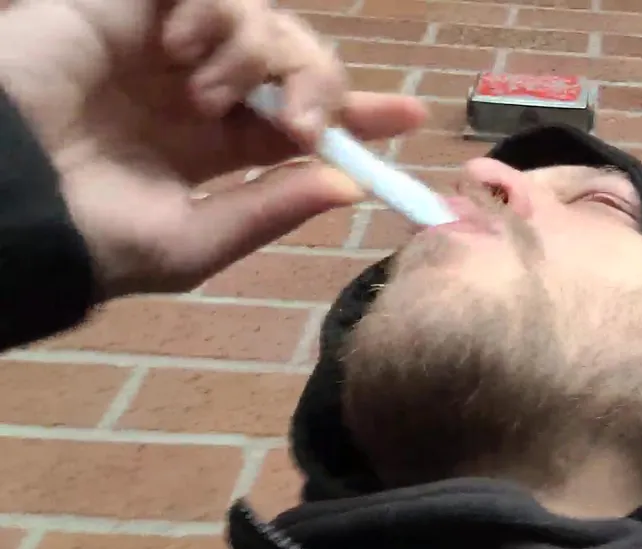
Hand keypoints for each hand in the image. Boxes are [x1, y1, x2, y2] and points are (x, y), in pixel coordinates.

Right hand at [0, 0, 427, 297]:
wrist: (4, 198)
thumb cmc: (87, 234)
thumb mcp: (189, 243)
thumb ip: (267, 211)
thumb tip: (347, 186)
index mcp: (216, 147)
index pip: (304, 120)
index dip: (359, 115)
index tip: (411, 116)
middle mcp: (199, 91)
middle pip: (296, 60)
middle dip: (319, 84)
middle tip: (304, 122)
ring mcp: (167, 47)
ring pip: (260, 18)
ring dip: (253, 54)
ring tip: (202, 92)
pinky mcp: (131, 8)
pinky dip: (213, 7)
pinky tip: (181, 47)